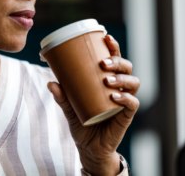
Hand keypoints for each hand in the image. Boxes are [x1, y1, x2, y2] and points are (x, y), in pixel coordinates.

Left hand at [48, 35, 139, 175]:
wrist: (89, 148)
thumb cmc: (82, 123)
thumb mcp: (69, 108)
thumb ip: (62, 97)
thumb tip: (51, 82)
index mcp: (108, 81)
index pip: (115, 60)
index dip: (114, 47)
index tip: (106, 37)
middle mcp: (119, 88)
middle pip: (127, 67)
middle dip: (118, 61)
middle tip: (103, 63)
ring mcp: (124, 102)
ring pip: (133, 82)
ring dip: (122, 78)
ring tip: (107, 80)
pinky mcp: (126, 116)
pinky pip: (133, 104)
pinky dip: (126, 98)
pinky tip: (114, 96)